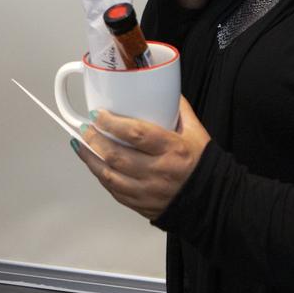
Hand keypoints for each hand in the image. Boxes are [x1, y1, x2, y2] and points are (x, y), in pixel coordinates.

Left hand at [73, 98, 209, 219]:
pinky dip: (101, 176)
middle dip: (95, 139)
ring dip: (90, 158)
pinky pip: (114, 190)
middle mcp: (158, 171)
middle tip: (86, 127)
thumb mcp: (196, 132)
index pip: (135, 134)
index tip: (99, 114)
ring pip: (109, 175)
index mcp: (172, 149)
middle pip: (116, 155)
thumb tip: (163, 88)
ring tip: (81, 144)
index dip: (112, 123)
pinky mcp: (141, 204)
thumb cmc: (203, 165)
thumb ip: (178, 110)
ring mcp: (148, 190)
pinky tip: (94, 165)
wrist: (212, 200)